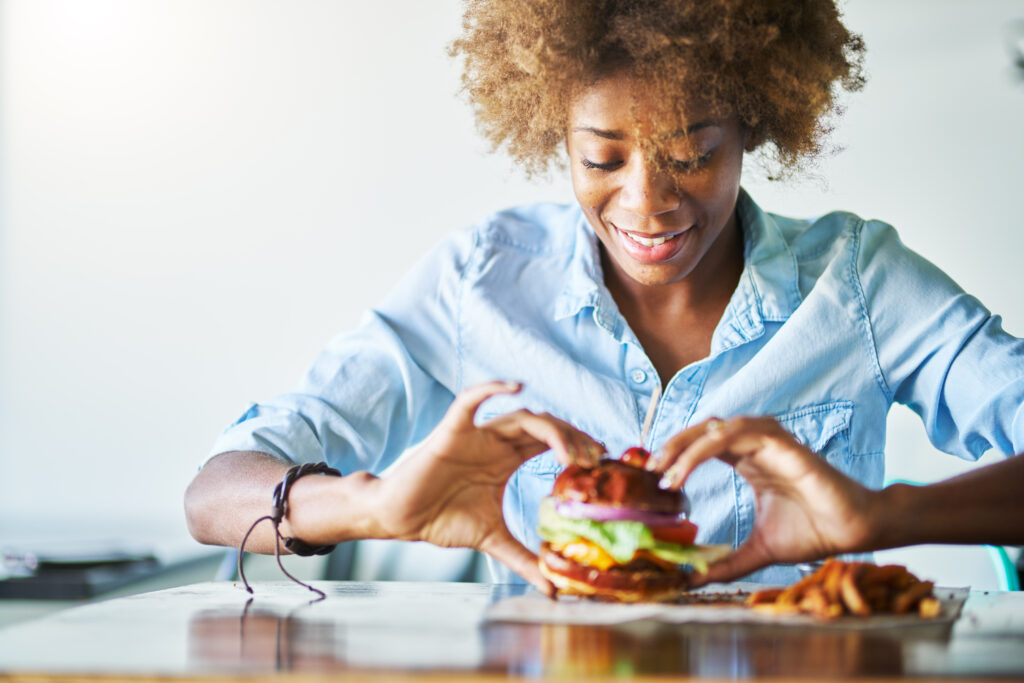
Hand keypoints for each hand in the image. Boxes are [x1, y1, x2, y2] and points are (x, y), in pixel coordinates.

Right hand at [376, 380, 604, 594]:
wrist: (401, 519)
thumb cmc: (442, 521)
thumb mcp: (494, 540)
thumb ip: (524, 559)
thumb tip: (553, 591)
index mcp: (507, 459)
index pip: (551, 443)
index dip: (578, 447)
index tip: (602, 464)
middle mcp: (497, 441)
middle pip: (545, 427)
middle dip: (574, 439)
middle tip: (595, 460)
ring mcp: (476, 433)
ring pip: (522, 417)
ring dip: (551, 429)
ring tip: (570, 454)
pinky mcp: (452, 430)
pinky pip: (471, 399)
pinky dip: (493, 387)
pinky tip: (516, 386)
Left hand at [648, 416, 880, 585]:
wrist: (855, 531)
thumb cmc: (814, 532)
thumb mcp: (757, 550)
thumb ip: (726, 562)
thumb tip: (692, 579)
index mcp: (749, 461)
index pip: (702, 444)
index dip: (675, 454)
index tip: (653, 479)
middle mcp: (756, 445)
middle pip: (703, 429)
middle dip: (672, 446)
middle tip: (649, 470)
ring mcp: (770, 441)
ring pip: (716, 428)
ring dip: (685, 446)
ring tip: (664, 473)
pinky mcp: (784, 445)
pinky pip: (738, 434)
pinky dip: (707, 447)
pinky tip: (687, 467)